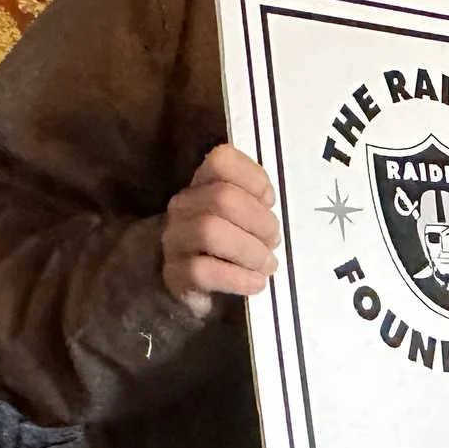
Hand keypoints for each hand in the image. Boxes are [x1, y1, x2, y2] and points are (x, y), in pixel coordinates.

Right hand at [162, 144, 280, 317]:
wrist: (194, 287)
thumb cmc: (228, 247)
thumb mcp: (244, 218)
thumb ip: (256, 202)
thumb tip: (267, 203)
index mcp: (203, 184)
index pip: (222, 160)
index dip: (254, 177)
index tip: (270, 202)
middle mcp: (183, 205)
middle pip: (223, 198)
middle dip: (260, 222)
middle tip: (274, 243)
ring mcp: (175, 239)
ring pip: (211, 232)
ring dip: (250, 251)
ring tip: (267, 265)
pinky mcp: (174, 274)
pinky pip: (204, 271)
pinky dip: (238, 278)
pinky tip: (255, 283)